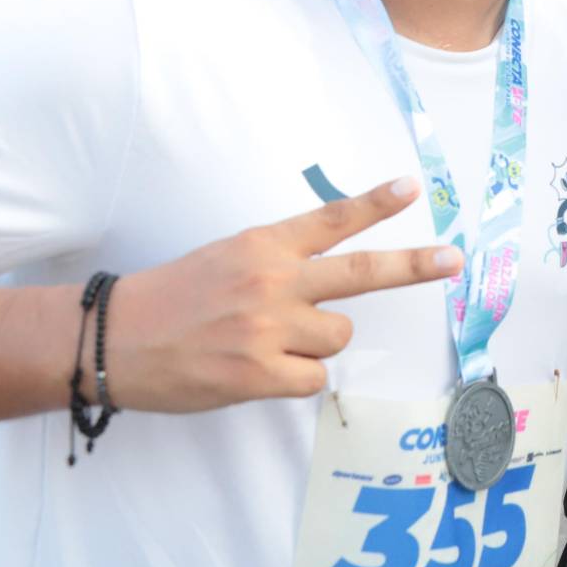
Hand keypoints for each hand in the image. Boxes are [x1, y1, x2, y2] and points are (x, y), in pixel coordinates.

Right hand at [102, 176, 461, 412]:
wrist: (113, 339)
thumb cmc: (175, 296)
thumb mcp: (229, 256)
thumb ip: (281, 260)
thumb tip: (332, 280)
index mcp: (263, 246)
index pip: (331, 219)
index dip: (374, 204)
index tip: (411, 189)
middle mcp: (272, 282)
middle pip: (361, 274)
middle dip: (413, 266)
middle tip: (452, 260)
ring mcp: (268, 330)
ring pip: (338, 336)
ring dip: (318, 343)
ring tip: (269, 341)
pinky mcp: (258, 375)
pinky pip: (312, 377)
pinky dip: (295, 377)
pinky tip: (258, 370)